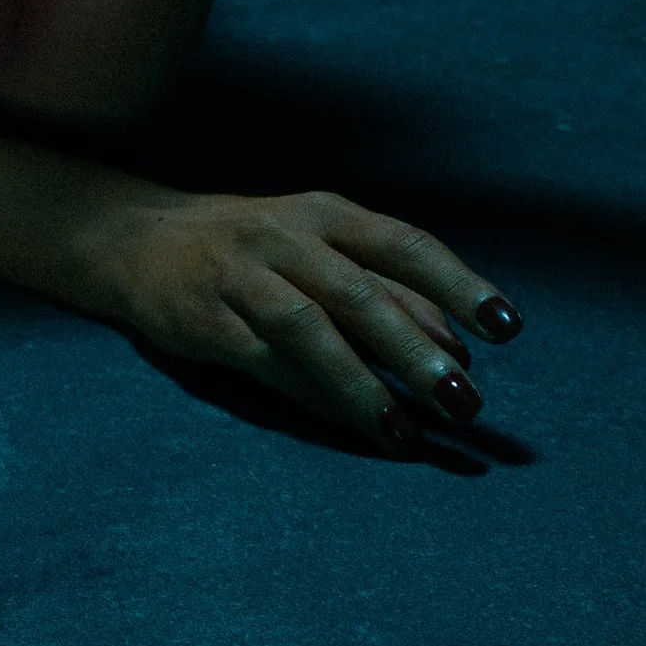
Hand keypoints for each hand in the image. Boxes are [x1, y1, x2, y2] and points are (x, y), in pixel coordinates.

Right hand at [73, 184, 521, 442]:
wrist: (137, 240)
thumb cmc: (252, 249)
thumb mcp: (317, 249)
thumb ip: (382, 289)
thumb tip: (455, 349)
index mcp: (325, 213)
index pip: (404, 245)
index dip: (459, 285)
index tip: (508, 328)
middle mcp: (286, 236)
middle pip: (362, 292)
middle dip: (418, 350)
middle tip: (466, 402)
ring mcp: (243, 276)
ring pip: (313, 328)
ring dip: (365, 383)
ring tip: (409, 431)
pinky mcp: (209, 321)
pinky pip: (268, 363)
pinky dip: (314, 396)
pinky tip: (353, 425)